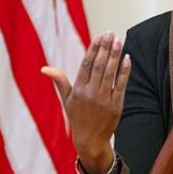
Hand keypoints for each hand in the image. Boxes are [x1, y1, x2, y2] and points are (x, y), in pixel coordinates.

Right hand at [41, 31, 131, 173]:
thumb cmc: (77, 117)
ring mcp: (104, 99)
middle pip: (99, 66)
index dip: (93, 49)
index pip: (86, 64)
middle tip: (111, 33)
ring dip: (115, 55)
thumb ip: (60, 81)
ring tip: (119, 41)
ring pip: (110, 73)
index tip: (100, 36)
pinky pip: (121, 85)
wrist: (90, 140)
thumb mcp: (67, 100)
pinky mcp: (116, 105)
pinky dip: (125, 71)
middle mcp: (91, 93)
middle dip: (106, 48)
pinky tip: (127, 58)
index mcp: (78, 90)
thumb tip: (44, 68)